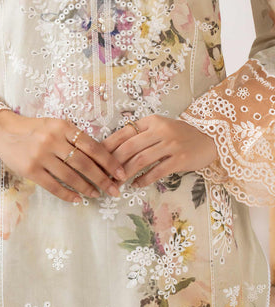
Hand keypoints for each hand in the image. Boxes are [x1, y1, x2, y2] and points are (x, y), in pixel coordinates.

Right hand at [0, 110, 126, 202]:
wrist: (3, 131)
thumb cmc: (34, 129)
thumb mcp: (55, 125)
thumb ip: (73, 137)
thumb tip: (100, 158)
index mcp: (63, 126)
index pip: (92, 146)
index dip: (109, 161)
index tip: (121, 173)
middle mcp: (53, 139)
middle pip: (84, 163)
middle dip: (103, 178)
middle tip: (115, 190)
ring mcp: (40, 155)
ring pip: (70, 176)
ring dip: (87, 188)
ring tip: (97, 194)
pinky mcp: (30, 170)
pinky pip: (53, 186)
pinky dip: (68, 194)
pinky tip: (77, 199)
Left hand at [101, 114, 218, 187]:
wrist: (210, 139)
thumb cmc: (180, 135)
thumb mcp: (160, 128)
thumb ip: (141, 135)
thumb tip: (114, 151)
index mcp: (151, 121)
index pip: (124, 132)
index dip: (108, 146)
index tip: (97, 157)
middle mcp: (160, 130)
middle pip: (129, 147)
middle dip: (113, 163)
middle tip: (104, 175)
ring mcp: (170, 144)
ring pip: (140, 160)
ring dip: (126, 173)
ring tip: (118, 182)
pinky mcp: (180, 159)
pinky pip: (157, 171)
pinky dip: (144, 179)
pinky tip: (136, 184)